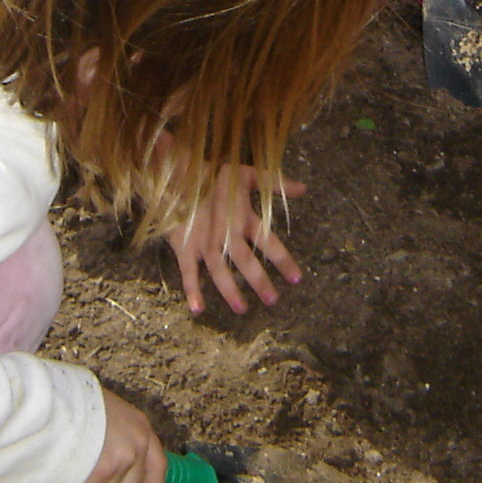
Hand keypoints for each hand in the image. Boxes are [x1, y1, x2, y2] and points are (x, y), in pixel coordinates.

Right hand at [71, 390, 169, 482]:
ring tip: (73, 470)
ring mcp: (121, 458)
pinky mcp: (103, 469)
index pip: (158, 467)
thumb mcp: (109, 411)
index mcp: (141, 428)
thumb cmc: (76, 401)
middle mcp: (137, 444)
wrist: (56, 396)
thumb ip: (120, 437)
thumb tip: (119, 468)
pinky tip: (65, 474)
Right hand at [165, 163, 305, 314]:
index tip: (296, 280)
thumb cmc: (215, 175)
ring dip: (230, 291)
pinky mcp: (184, 247)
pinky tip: (198, 309)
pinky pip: (188, 272)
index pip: (269, 243)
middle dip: (259, 282)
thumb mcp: (248, 174)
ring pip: (219, 271)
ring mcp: (204, 243)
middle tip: (272, 300)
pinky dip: (192, 291)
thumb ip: (277, 183)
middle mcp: (226, 234)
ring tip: (242, 309)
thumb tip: (304, 188)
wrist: (177, 174)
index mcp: (244, 218)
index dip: (284, 262)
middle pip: (246, 262)